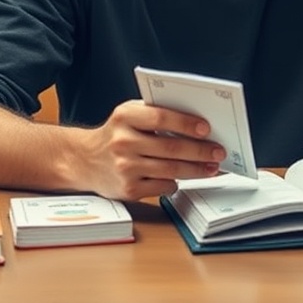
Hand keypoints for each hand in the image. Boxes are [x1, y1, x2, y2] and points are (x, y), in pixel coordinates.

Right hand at [70, 100, 225, 200]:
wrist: (84, 160)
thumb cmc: (115, 134)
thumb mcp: (128, 115)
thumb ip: (155, 113)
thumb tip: (196, 122)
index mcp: (124, 117)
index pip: (161, 118)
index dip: (186, 123)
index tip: (206, 129)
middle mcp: (123, 142)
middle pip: (171, 148)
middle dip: (200, 151)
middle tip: (218, 152)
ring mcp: (125, 168)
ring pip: (171, 169)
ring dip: (197, 169)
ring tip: (212, 167)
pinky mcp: (128, 190)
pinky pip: (163, 186)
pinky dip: (176, 182)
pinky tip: (183, 177)